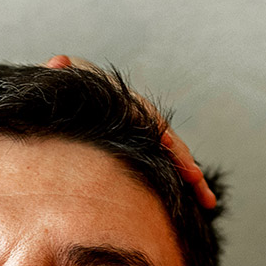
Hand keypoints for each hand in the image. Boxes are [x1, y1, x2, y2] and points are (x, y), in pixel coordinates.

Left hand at [45, 54, 216, 208]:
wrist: (68, 101)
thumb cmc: (63, 93)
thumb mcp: (61, 83)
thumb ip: (61, 74)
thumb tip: (59, 61)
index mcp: (120, 99)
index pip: (142, 112)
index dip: (154, 127)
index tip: (165, 142)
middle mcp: (139, 115)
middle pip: (167, 135)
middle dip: (181, 155)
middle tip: (192, 175)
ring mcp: (146, 134)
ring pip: (175, 154)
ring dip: (192, 176)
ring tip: (207, 200)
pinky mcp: (148, 152)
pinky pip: (170, 168)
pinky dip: (187, 185)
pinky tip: (204, 204)